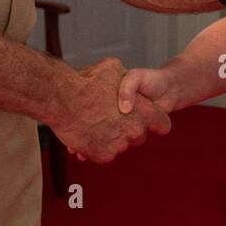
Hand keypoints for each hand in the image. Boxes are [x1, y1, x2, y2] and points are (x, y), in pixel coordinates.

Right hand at [49, 58, 171, 164]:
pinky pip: (103, 153)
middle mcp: (134, 131)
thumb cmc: (87, 82)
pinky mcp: (103, 156)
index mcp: (144, 111)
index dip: (156, 122)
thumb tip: (123, 83)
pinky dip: (96, 147)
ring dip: (110, 138)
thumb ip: (124, 80)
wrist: (62, 99)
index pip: (162, 124)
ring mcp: (119, 146)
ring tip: (93, 124)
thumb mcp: (112, 68)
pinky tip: (85, 134)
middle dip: (128, 130)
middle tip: (112, 118)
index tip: (148, 121)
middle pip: (138, 137)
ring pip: (119, 145)